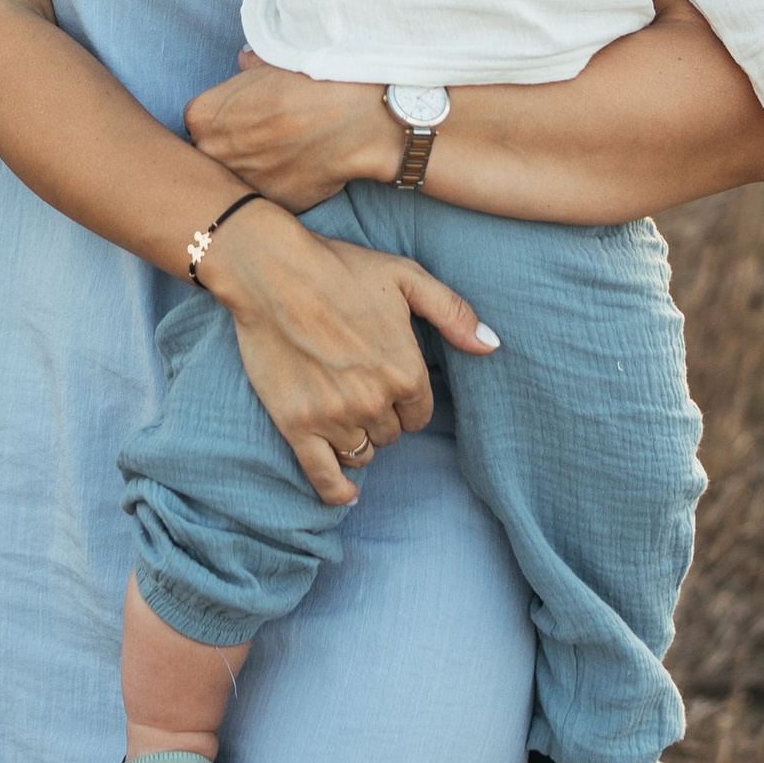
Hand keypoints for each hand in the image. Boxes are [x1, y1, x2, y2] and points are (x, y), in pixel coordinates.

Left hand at [185, 53, 399, 209]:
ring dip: (256, 172)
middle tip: (267, 138)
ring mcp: (239, 185)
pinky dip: (282, 188)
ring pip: (239, 180)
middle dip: (233, 149)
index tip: (247, 117)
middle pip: (213, 155)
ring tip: (288, 154)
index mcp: (202, 116)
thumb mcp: (273, 63)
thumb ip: (248, 67)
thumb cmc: (313, 83)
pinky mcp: (269, 206)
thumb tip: (245, 61)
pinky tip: (303, 170)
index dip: (225, 120)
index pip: (199, 123)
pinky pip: (268, 197)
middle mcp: (211, 154)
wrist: (356, 119)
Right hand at [204, 202, 498, 505]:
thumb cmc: (341, 268)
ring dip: (360, 440)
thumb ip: (453, 313)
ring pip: (362, 453)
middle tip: (359, 387)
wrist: (272, 271)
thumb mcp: (407, 277)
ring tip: (344, 415)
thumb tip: (492, 345)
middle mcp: (375, 402)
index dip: (407, 401)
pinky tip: (347, 494)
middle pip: (392, 434)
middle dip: (382, 416)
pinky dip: (336, 490)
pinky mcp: (297, 425)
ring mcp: (335, 417)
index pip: (420, 414)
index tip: (389, 383)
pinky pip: (323, 475)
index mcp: (405, 371)